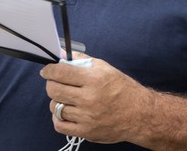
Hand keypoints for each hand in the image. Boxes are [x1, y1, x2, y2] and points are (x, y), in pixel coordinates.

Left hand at [40, 53, 154, 143]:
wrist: (139, 114)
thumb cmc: (122, 89)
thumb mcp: (104, 68)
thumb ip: (81, 60)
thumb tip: (62, 55)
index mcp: (94, 79)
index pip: (61, 72)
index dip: (49, 70)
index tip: (47, 70)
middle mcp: (89, 98)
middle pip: (54, 90)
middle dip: (51, 84)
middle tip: (55, 82)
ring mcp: (87, 117)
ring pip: (55, 107)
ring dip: (56, 101)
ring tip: (65, 97)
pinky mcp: (87, 132)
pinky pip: (60, 125)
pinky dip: (58, 118)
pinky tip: (66, 111)